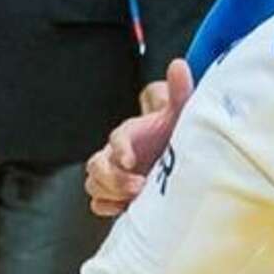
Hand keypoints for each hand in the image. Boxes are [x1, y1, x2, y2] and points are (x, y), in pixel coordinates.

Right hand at [86, 58, 193, 217]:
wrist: (172, 155)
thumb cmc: (171, 133)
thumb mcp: (179, 113)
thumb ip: (179, 91)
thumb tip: (178, 65)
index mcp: (128, 135)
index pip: (116, 139)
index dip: (120, 148)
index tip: (131, 160)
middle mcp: (115, 155)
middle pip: (96, 165)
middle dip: (113, 177)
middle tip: (139, 186)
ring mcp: (114, 176)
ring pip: (93, 184)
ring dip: (110, 193)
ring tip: (135, 198)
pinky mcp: (117, 195)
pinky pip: (98, 202)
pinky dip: (106, 206)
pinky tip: (124, 209)